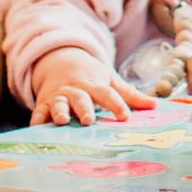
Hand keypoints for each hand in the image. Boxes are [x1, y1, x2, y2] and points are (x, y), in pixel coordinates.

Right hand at [30, 47, 156, 124]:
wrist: (61, 61)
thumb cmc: (90, 76)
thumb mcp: (110, 80)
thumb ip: (130, 94)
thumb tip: (155, 106)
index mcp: (95, 85)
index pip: (108, 94)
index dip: (117, 105)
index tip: (125, 117)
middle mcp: (76, 90)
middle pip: (82, 99)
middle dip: (85, 109)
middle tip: (89, 121)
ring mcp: (59, 96)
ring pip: (59, 104)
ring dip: (59, 112)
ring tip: (61, 121)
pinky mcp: (44, 103)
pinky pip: (38, 112)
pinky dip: (37, 121)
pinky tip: (36, 130)